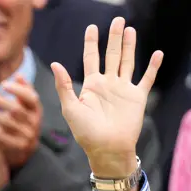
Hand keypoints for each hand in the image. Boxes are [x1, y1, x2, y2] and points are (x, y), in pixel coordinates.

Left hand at [0, 76, 41, 168]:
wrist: (23, 150)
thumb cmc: (21, 122)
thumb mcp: (26, 108)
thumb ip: (23, 92)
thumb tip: (18, 75)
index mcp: (37, 110)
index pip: (31, 98)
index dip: (18, 90)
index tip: (2, 84)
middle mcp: (34, 123)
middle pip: (14, 109)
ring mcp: (26, 136)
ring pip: (5, 122)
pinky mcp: (15, 147)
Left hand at [51, 17, 161, 177]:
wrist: (107, 148)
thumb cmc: (86, 132)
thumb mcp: (71, 108)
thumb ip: (64, 86)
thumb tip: (55, 63)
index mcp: (90, 86)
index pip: (90, 59)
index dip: (90, 44)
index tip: (91, 28)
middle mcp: (107, 84)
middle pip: (111, 55)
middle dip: (113, 38)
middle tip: (117, 20)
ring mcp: (123, 89)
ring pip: (127, 61)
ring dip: (129, 46)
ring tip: (130, 30)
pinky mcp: (137, 97)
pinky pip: (147, 78)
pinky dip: (153, 66)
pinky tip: (157, 53)